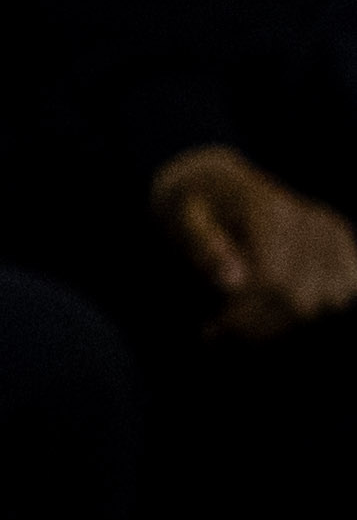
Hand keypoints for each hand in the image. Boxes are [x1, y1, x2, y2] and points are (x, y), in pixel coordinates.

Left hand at [149, 144, 356, 340]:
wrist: (220, 187)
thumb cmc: (194, 207)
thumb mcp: (180, 218)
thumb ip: (203, 246)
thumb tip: (232, 283)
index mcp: (270, 213)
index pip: (273, 283)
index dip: (244, 317)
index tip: (212, 330)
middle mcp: (311, 222)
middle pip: (300, 301)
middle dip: (258, 325)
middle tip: (219, 332)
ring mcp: (334, 234)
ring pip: (326, 303)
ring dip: (282, 322)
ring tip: (242, 318)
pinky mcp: (346, 246)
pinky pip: (345, 291)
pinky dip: (312, 308)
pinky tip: (274, 308)